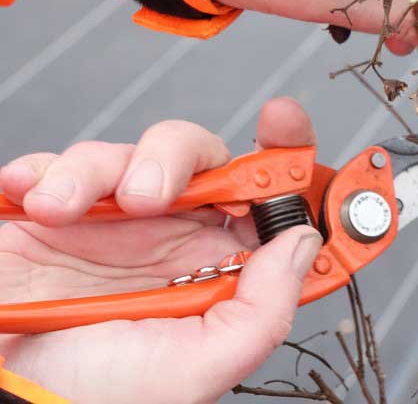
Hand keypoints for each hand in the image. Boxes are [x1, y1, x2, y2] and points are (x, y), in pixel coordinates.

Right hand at [0, 98, 320, 403]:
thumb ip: (261, 310)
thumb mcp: (194, 368)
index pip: (263, 201)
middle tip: (147, 193)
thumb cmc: (89, 397)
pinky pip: (60, 163)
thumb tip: (303, 244)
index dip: (283, 157)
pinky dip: (47, 171)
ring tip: (64, 210)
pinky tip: (36, 200)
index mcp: (210, 268)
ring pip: (131, 152)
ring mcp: (111, 222)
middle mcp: (168, 238)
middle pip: (200, 158)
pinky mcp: (54, 211)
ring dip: (97, 171)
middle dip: (177, 155)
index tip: (284, 121)